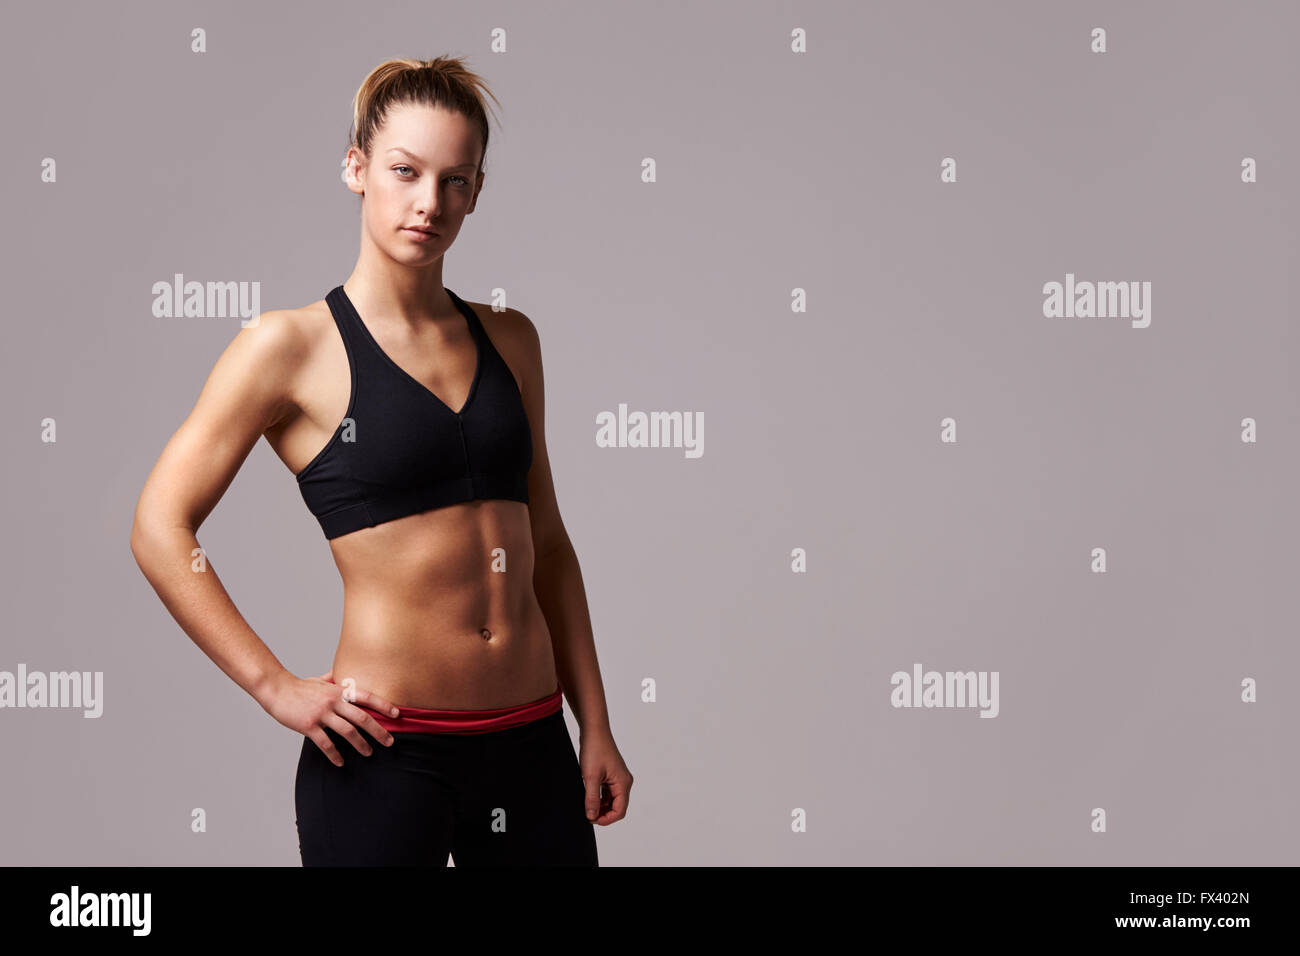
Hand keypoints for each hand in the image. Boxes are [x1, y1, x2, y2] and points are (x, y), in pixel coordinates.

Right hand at [260, 668, 400, 766]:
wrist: (277, 689)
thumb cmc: (300, 686)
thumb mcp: (321, 680)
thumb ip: (333, 678)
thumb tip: (340, 672)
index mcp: (339, 690)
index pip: (367, 697)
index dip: (383, 705)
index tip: (397, 715)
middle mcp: (333, 701)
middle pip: (362, 718)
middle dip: (379, 731)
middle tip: (390, 742)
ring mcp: (321, 714)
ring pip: (348, 732)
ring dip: (361, 744)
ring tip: (369, 753)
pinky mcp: (309, 725)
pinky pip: (326, 743)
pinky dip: (335, 755)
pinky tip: (340, 762)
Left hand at [578, 732, 631, 824]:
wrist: (594, 730)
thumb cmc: (595, 749)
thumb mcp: (591, 777)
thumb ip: (592, 799)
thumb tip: (592, 816)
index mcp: (623, 783)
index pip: (620, 811)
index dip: (606, 819)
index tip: (590, 819)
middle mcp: (624, 781)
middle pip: (618, 807)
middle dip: (604, 814)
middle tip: (587, 814)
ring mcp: (618, 778)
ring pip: (612, 800)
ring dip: (601, 806)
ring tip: (587, 806)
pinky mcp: (611, 774)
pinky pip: (608, 792)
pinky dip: (600, 797)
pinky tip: (589, 797)